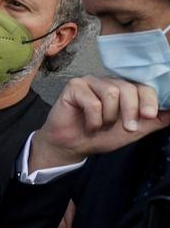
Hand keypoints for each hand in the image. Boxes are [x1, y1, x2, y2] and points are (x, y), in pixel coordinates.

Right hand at [29, 75, 169, 170]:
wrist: (73, 146)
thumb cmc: (101, 136)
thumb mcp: (134, 130)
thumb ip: (153, 121)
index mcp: (125, 88)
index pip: (142, 86)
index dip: (149, 100)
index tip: (149, 116)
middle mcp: (109, 81)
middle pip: (128, 88)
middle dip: (130, 111)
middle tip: (127, 128)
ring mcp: (91, 81)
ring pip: (111, 93)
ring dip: (108, 117)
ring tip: (101, 125)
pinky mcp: (74, 86)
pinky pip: (92, 101)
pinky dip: (93, 119)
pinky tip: (88, 124)